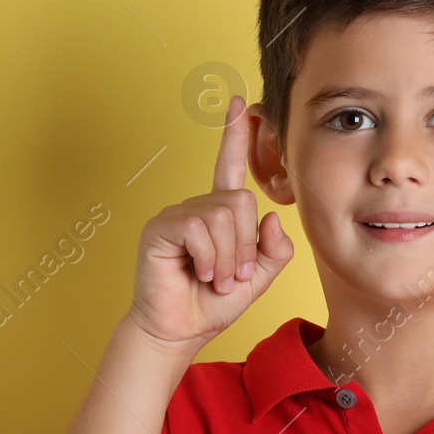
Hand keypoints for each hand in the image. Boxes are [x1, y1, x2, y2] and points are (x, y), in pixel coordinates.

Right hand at [124, 95, 293, 353]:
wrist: (180, 331)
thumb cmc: (213, 304)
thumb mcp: (259, 277)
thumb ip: (274, 249)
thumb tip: (271, 217)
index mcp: (220, 214)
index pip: (228, 167)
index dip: (234, 135)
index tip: (238, 102)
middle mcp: (197, 207)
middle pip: (241, 201)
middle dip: (245, 246)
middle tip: (232, 276)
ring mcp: (176, 215)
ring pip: (223, 216)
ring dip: (229, 257)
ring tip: (216, 279)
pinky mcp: (160, 227)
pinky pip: (199, 228)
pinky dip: (210, 257)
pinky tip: (200, 273)